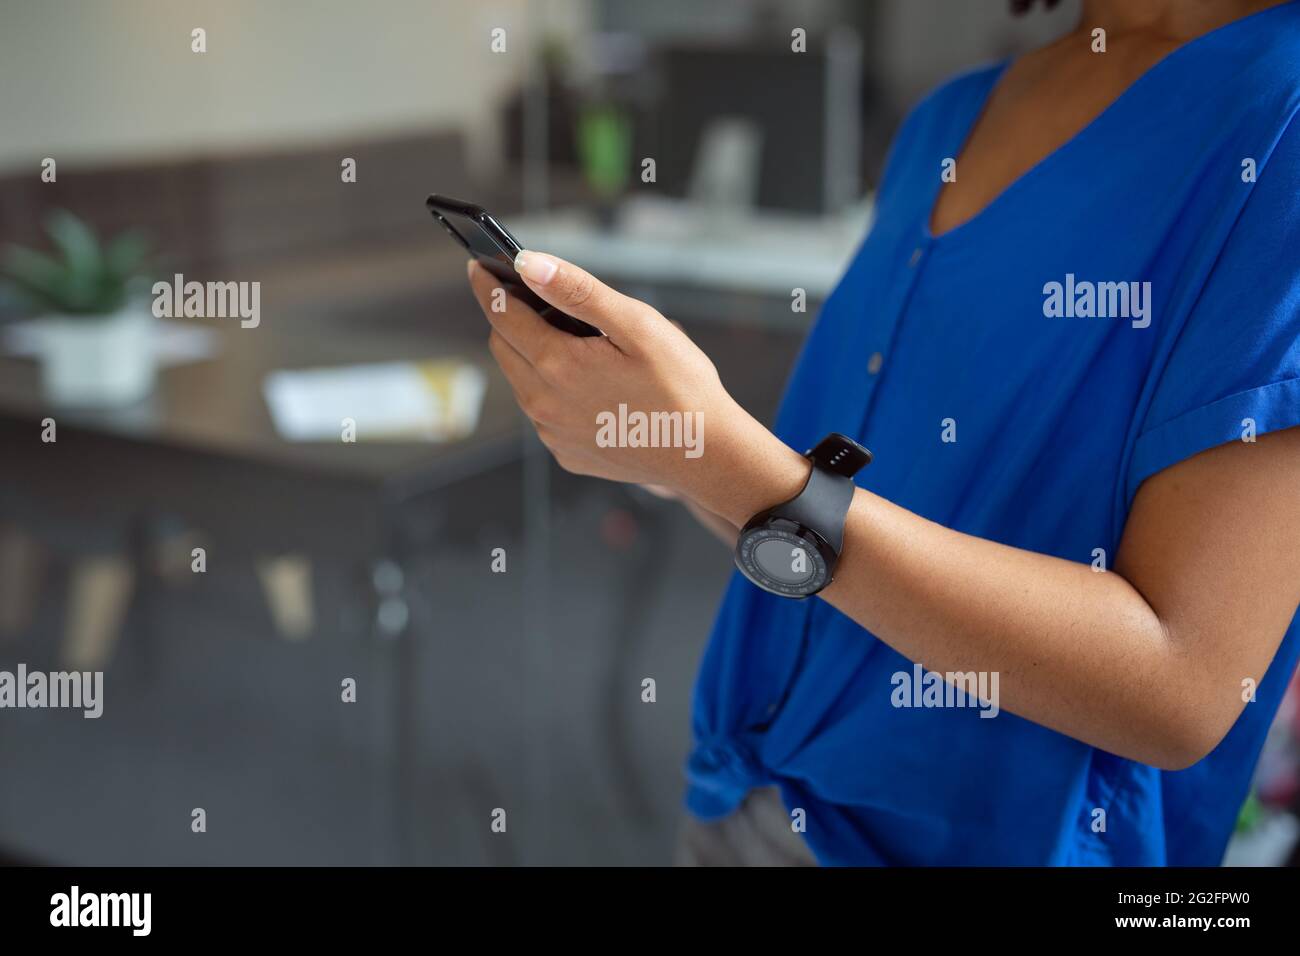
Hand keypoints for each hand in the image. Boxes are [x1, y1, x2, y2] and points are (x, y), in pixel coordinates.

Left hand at [465, 251, 808, 524]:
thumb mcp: (637, 325)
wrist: (706, 455)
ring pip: (522, 382)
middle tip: (547, 304)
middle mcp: (544, 404)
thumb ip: (577, 291)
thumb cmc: (681, 386)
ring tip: (582, 348)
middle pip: (504, 347)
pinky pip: (545, 414)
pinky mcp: (567, 453)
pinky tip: (595, 387)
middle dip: (513, 320)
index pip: (502, 314)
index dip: (488, 285)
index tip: (477, 265)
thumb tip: (527, 264)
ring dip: (535, 357)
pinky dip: (555, 391)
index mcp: (557, 365)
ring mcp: (553, 434)